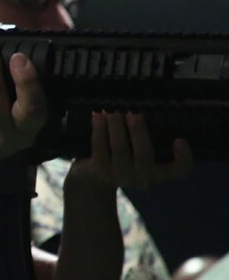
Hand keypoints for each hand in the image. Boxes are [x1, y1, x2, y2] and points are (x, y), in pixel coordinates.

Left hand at [67, 111, 192, 193]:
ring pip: (119, 148)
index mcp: (159, 172)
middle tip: (133, 110)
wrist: (96, 176)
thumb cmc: (127, 156)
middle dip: (138, 129)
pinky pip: (99, 147)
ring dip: (115, 125)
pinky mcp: (99, 170)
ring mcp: (120, 175)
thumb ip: (150, 134)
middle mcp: (142, 177)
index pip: (180, 170)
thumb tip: (148, 102)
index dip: (184, 159)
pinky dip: (99, 129)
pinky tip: (97, 115)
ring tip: (111, 108)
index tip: (180, 140)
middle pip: (144, 154)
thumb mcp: (143, 150)